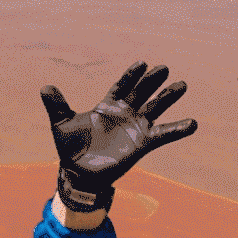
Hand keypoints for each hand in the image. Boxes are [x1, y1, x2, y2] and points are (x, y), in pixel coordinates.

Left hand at [40, 62, 196, 208]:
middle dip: (152, 80)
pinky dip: (178, 129)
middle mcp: (125, 113)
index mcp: (108, 106)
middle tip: (163, 68)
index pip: (122, 86)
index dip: (131, 76)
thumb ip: (57, 106)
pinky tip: (192, 123)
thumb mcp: (62, 125)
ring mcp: (136, 127)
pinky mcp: (143, 143)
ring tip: (181, 85)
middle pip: (142, 92)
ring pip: (156, 107)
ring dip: (168, 97)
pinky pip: (164, 134)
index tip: (141, 63)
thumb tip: (45, 88)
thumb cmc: (70, 149)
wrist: (79, 174)